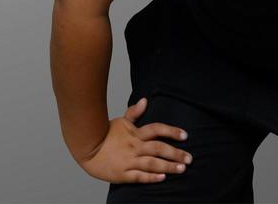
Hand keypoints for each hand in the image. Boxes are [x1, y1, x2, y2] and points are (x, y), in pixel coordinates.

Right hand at [77, 97, 191, 183]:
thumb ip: (134, 113)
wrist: (87, 150)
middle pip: (158, 148)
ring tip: (182, 169)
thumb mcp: (120, 122)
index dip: (171, 131)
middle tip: (190, 158)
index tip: (185, 135)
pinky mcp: (123, 174)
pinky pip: (139, 176)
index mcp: (134, 134)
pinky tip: (162, 178)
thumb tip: (145, 100)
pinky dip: (151, 177)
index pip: (156, 129)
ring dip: (168, 166)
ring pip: (152, 163)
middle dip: (176, 153)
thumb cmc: (105, 135)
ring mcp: (129, 161)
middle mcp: (134, 147)